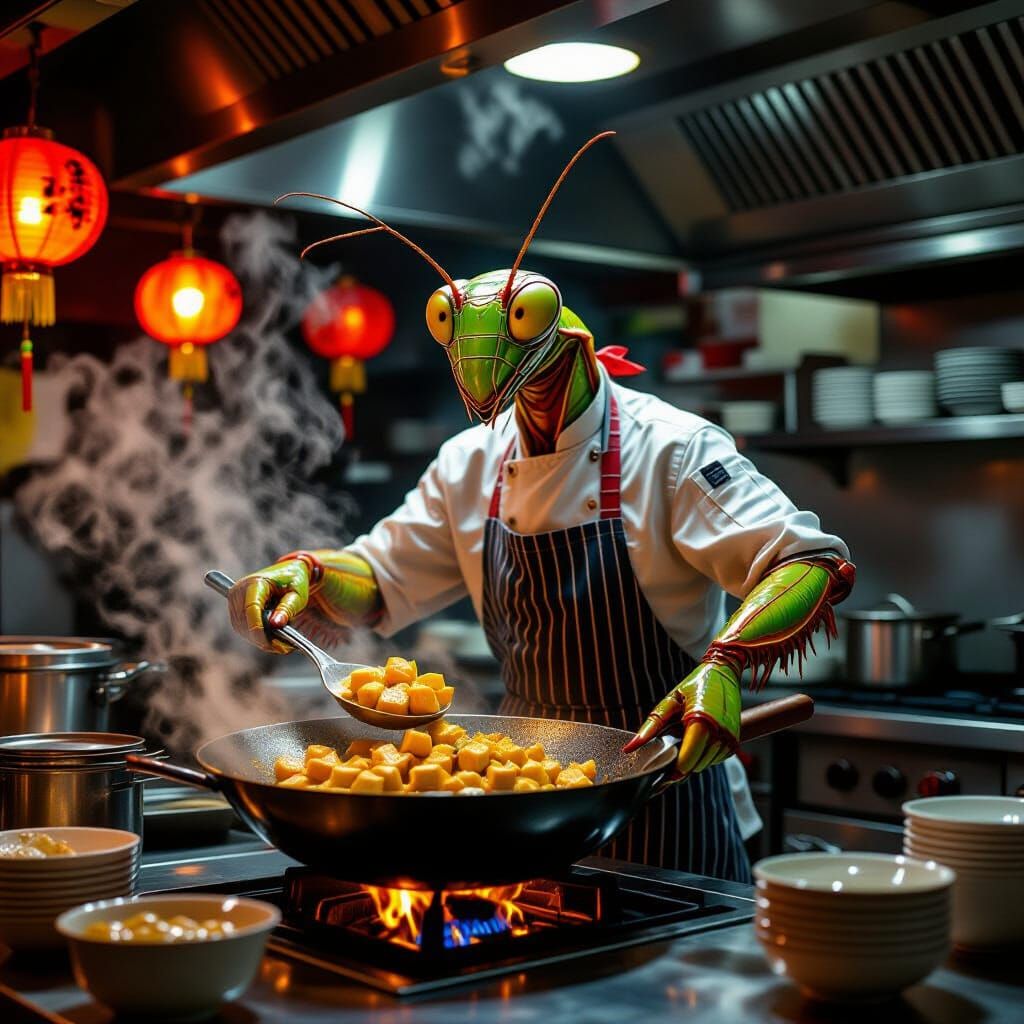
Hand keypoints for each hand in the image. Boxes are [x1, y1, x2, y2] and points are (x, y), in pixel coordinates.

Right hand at [227, 557, 310, 653]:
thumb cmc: (294, 582)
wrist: (288, 571)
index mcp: (256, 583)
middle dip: (262, 639)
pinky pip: (241, 628)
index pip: (251, 608)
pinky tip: (272, 639)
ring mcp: (234, 599)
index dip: (258, 628)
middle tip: (283, 648)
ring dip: (259, 639)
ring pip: (241, 628)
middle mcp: (239, 590)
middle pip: (244, 622)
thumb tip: (275, 625)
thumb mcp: (297, 594)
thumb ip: (287, 609)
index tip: (270, 644)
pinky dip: (256, 636)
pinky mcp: (235, 608)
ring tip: (281, 643)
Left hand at [623, 662, 740, 781]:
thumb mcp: (670, 701)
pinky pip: (715, 759)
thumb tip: (631, 747)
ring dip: (693, 759)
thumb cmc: (694, 685)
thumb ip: (651, 726)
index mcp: (700, 721)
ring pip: (705, 765)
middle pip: (694, 766)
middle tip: (671, 748)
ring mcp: (729, 738)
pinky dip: (705, 755)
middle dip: (681, 763)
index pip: (687, 760)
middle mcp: (718, 733)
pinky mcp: (734, 741)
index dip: (673, 770)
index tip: (661, 774)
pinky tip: (699, 739)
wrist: (724, 673)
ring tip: (687, 738)